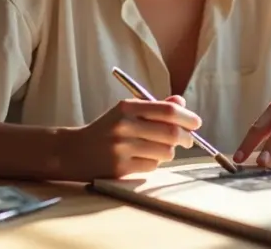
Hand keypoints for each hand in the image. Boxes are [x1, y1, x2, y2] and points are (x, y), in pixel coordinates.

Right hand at [63, 95, 200, 180]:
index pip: (167, 111)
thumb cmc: (107, 129)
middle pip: (171, 133)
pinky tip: (141, 158)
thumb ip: (155, 107)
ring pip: (165, 152)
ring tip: (158, 149)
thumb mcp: (126, 112)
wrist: (74, 151)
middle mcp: (124, 126)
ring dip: (169, 151)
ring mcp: (121, 148)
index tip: (196, 123)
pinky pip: (152, 166)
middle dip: (186, 138)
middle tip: (189, 140)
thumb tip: (181, 103)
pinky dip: (154, 163)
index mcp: (126, 107)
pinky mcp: (120, 168)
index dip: (187, 117)